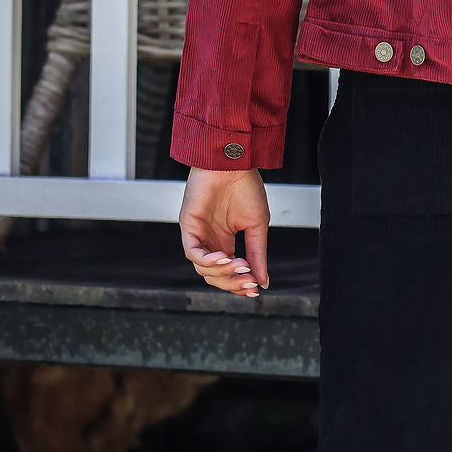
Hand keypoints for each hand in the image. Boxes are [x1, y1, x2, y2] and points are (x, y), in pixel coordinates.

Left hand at [179, 166, 269, 296]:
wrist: (235, 163)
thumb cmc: (246, 187)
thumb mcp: (257, 225)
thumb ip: (258, 254)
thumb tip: (263, 282)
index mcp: (225, 241)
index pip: (227, 273)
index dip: (239, 284)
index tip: (255, 289)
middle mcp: (210, 241)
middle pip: (214, 276)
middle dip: (232, 283)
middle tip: (249, 282)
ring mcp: (198, 234)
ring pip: (203, 269)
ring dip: (223, 272)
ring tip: (241, 265)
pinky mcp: (188, 226)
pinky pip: (193, 253)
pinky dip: (208, 260)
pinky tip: (226, 257)